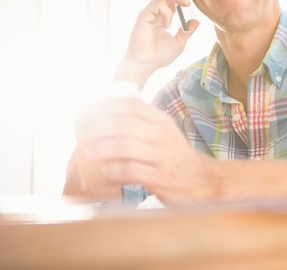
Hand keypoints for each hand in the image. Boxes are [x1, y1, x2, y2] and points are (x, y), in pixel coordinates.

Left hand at [73, 97, 213, 205]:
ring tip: (88, 152)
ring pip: (127, 146)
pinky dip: (115, 170)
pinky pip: (132, 171)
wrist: (204, 181)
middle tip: (83, 133)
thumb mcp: (164, 132)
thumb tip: (109, 115)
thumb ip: (142, 123)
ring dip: (103, 149)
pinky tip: (105, 172)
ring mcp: (162, 157)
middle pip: (125, 125)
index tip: (89, 111)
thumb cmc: (176, 157)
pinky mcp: (160, 178)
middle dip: (100, 128)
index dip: (108, 107)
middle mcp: (162, 136)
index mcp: (161, 121)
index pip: (132, 106)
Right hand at [116, 0, 198, 84]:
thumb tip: (196, 21)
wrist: (146, 65)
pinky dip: (167, 11)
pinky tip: (168, 24)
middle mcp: (153, 13)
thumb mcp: (179, 42)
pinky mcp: (143, 17)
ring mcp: (148, 14)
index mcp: (161, 18)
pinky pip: (157, 5)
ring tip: (186, 2)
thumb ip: (187, 31)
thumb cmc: (159, 56)